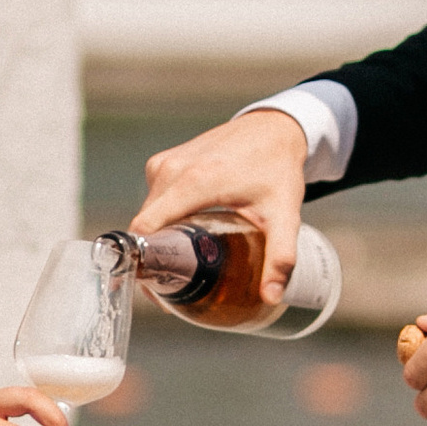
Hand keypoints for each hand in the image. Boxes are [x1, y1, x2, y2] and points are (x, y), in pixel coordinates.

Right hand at [134, 107, 309, 307]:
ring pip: (147, 214)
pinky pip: (153, 200)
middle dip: (154, 257)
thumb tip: (272, 296)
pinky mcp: (162, 162)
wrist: (273, 128)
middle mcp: (170, 170)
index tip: (155, 286)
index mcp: (192, 183)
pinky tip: (184, 234)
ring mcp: (163, 164)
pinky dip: (162, 220)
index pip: (145, 229)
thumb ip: (280, 257)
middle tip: (177, 285)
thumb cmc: (277, 169)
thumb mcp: (283, 215)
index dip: (143, 262)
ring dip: (158, 239)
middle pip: (144, 227)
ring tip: (182, 263)